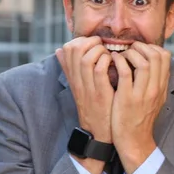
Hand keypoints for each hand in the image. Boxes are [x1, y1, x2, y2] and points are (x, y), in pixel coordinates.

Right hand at [56, 37, 113, 173]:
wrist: (98, 133)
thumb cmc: (93, 107)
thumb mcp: (79, 87)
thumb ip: (70, 69)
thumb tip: (58, 50)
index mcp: (73, 78)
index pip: (67, 49)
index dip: (80, 40)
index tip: (93, 44)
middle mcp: (78, 80)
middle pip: (74, 49)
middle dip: (90, 41)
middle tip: (103, 46)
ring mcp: (88, 87)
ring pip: (86, 57)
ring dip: (99, 50)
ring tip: (109, 54)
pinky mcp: (100, 93)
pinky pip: (100, 69)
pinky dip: (108, 61)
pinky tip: (115, 64)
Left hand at [110, 42, 170, 173]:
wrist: (133, 141)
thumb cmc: (139, 118)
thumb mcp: (153, 99)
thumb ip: (155, 82)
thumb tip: (151, 63)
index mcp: (161, 87)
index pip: (165, 57)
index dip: (151, 47)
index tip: (139, 49)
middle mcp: (154, 89)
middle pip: (156, 56)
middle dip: (141, 46)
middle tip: (129, 49)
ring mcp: (141, 94)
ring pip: (143, 62)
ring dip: (130, 53)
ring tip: (120, 55)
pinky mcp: (126, 98)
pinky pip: (125, 72)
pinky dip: (119, 62)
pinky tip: (112, 61)